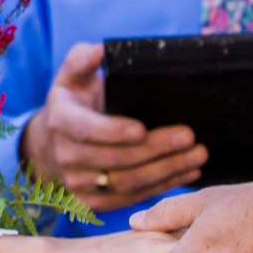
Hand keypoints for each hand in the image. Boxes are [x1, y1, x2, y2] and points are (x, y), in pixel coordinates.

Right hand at [21, 41, 205, 205]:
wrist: (55, 143)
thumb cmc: (75, 100)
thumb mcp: (73, 75)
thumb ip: (84, 59)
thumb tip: (100, 51)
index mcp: (60, 120)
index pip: (85, 130)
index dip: (113, 132)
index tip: (143, 128)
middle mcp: (65, 155)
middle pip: (114, 159)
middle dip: (155, 150)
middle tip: (189, 137)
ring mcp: (77, 183)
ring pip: (126, 183)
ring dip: (165, 171)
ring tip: (197, 156)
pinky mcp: (93, 202)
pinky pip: (131, 198)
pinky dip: (162, 187)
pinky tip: (187, 173)